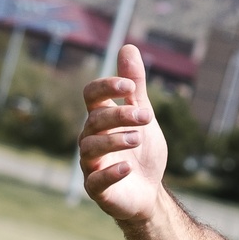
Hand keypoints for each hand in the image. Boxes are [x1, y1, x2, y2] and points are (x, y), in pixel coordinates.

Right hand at [79, 43, 167, 221]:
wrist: (148, 192)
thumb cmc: (142, 153)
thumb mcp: (142, 116)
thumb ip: (135, 87)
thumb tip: (128, 46)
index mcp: (99, 119)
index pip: (91, 95)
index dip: (106, 86)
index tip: (130, 86)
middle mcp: (90, 139)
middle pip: (95, 119)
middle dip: (120, 115)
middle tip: (147, 116)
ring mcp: (91, 165)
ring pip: (92, 148)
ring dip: (115, 140)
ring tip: (138, 137)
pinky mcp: (96, 189)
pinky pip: (96, 181)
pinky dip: (111, 173)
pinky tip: (127, 168)